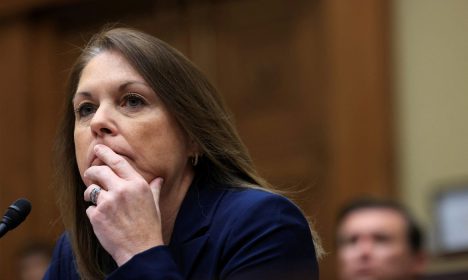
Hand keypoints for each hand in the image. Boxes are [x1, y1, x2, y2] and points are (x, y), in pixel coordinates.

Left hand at [83, 144, 163, 265]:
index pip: (118, 162)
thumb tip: (158, 179)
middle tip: (89, 174)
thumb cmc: (149, 227)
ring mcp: (108, 202)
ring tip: (97, 202)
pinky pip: (89, 208)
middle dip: (91, 172)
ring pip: (91, 190)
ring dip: (91, 194)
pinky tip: (103, 220)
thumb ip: (154, 189)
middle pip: (99, 172)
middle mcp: (122, 190)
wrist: (140, 250)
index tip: (98, 149)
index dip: (106, 153)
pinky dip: (93, 212)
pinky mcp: (97, 215)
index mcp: (137, 184)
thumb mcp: (154, 205)